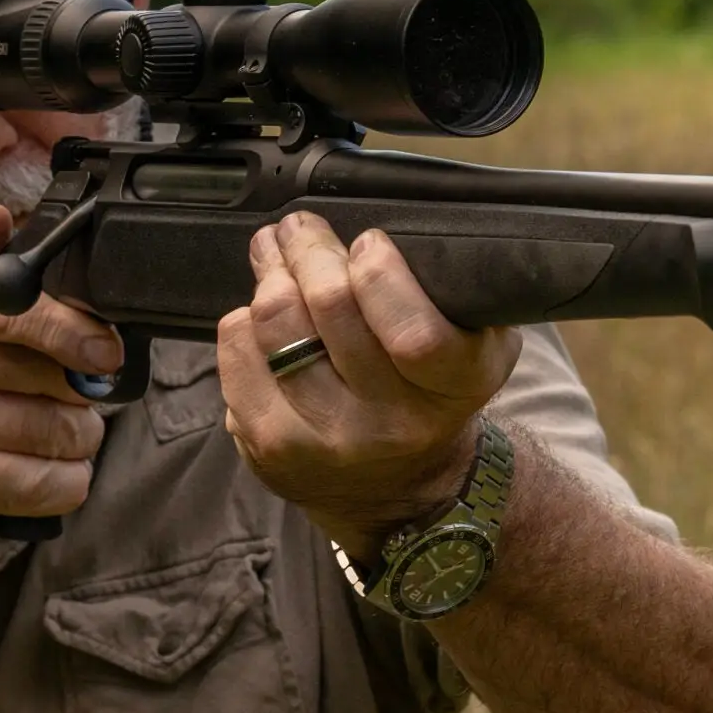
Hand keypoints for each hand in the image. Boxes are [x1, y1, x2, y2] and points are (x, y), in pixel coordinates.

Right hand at [0, 205, 122, 544]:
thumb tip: (6, 218)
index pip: (20, 308)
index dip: (77, 333)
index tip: (105, 350)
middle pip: (54, 376)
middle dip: (80, 389)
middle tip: (71, 390)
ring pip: (58, 432)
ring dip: (78, 437)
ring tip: (61, 429)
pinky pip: (41, 484)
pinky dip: (63, 481)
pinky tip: (52, 469)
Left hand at [217, 213, 521, 553]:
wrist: (397, 487)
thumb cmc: (429, 392)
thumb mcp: (475, 344)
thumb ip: (451, 292)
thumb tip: (381, 225)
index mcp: (452, 389)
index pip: (411, 332)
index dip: (380, 273)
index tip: (367, 244)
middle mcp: (390, 423)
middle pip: (331, 306)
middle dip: (309, 247)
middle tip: (301, 228)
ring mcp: (324, 439)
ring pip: (275, 320)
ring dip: (270, 272)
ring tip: (275, 255)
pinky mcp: (269, 444)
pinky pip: (236, 350)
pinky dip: (244, 321)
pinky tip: (262, 319)